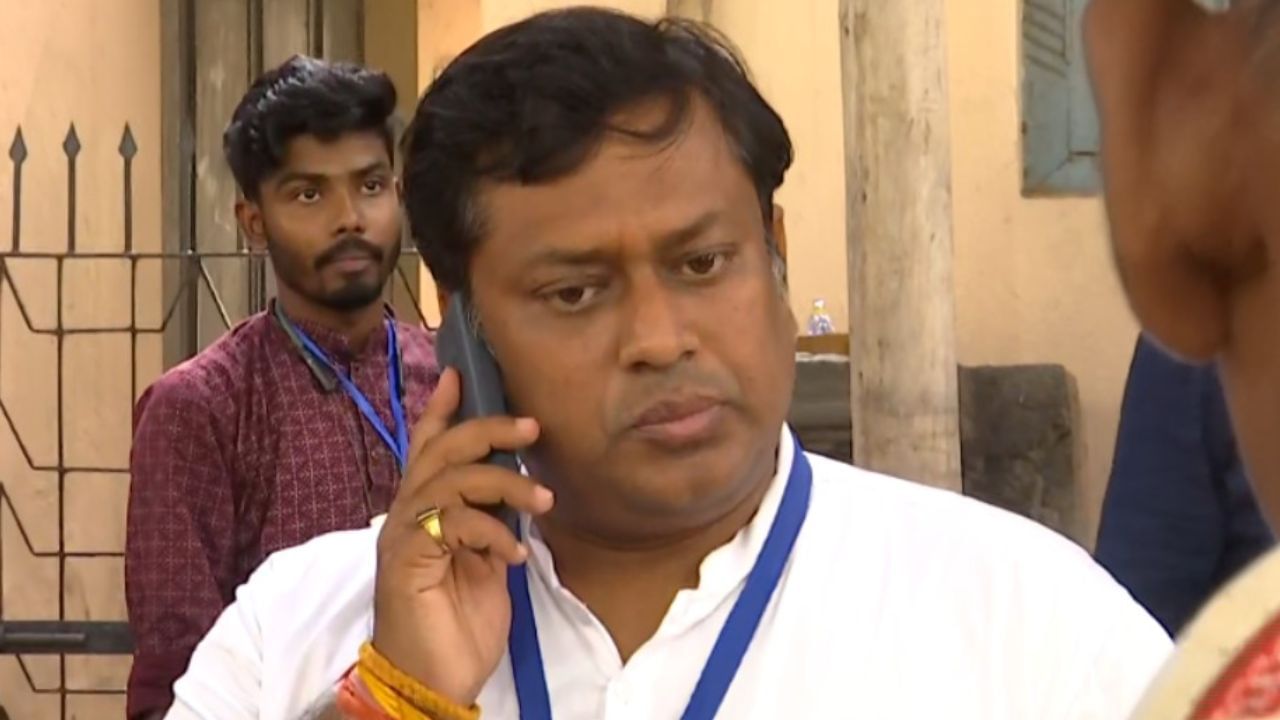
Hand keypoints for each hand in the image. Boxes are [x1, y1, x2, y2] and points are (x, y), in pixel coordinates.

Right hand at [371, 368, 553, 705]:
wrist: (431, 681)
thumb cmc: (458, 625)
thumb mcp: (486, 563)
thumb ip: (491, 522)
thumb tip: (518, 493)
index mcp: (423, 512)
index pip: (427, 447)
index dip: (441, 409)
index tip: (460, 372)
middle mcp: (405, 516)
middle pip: (440, 451)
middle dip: (487, 429)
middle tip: (531, 427)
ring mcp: (402, 536)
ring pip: (450, 480)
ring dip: (504, 484)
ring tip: (541, 502)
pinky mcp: (406, 559)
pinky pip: (451, 522)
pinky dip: (491, 532)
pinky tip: (515, 555)